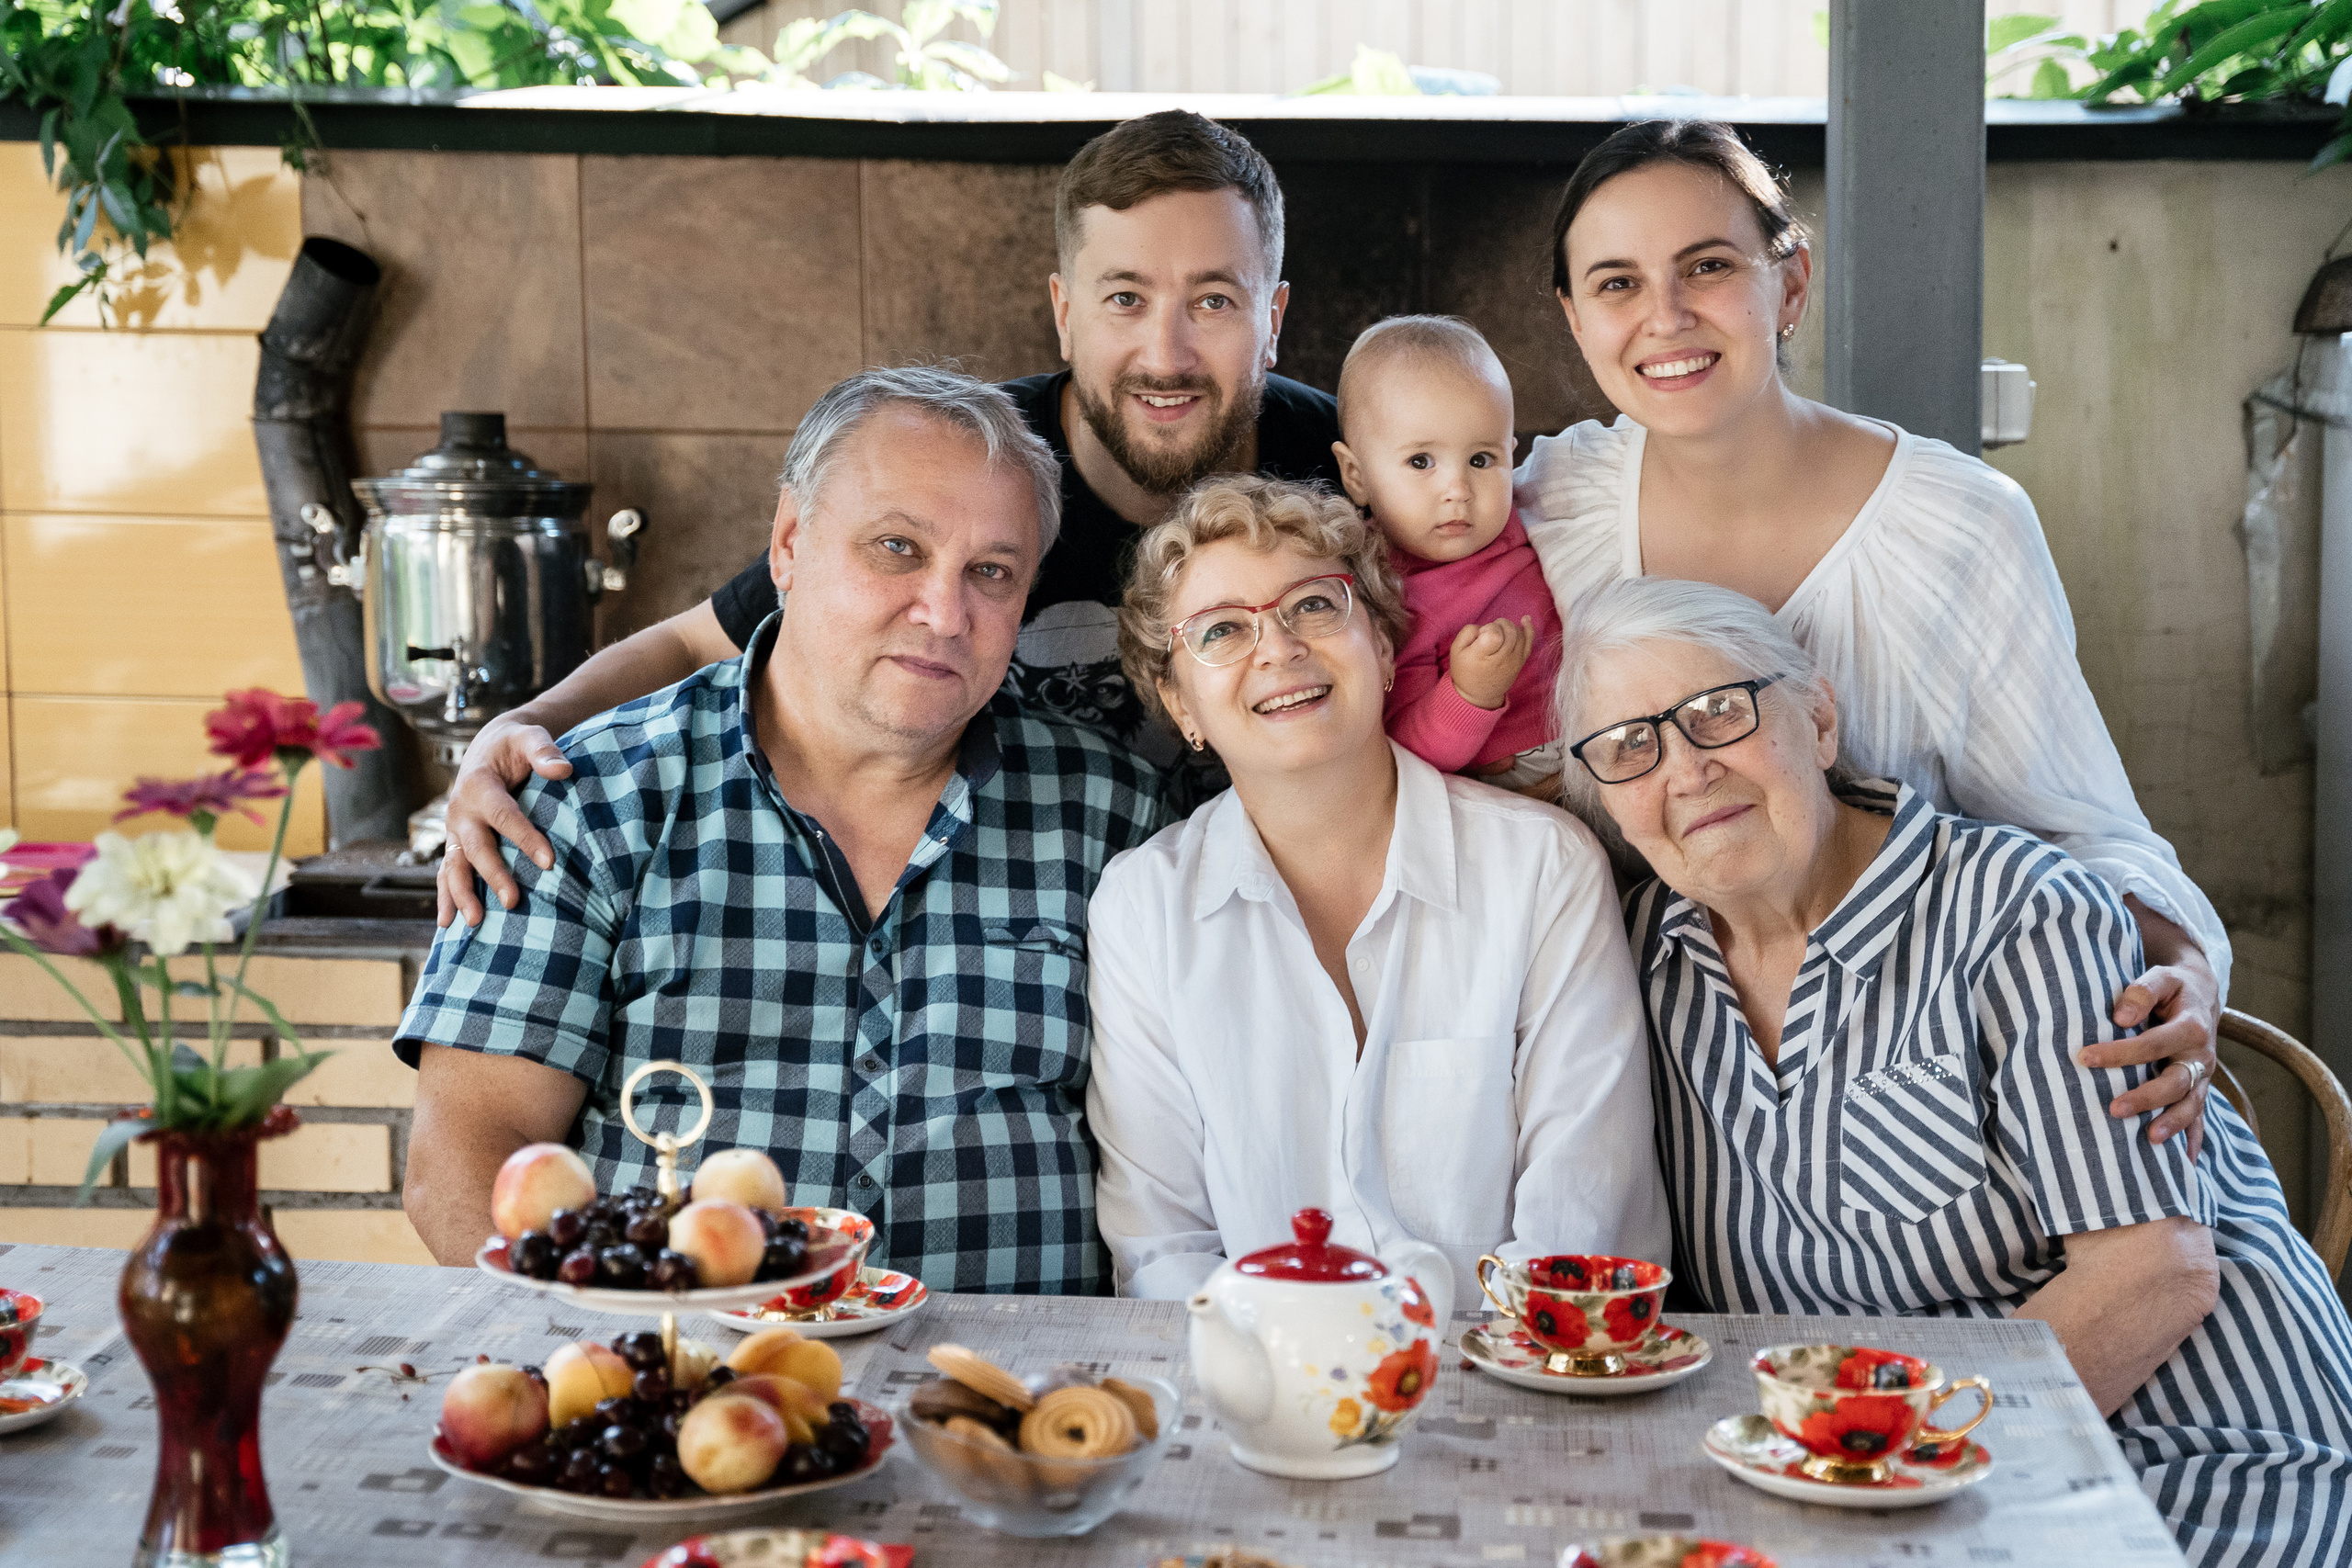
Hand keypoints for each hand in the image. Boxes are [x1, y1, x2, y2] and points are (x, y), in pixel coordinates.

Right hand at [435, 718, 572, 927]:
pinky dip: (446, 896)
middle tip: (513, 901)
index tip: (549, 862)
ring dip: (462, 894)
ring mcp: (455, 829)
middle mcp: (461, 809)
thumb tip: (563, 770)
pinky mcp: (456, 842)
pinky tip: (449, 923)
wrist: (489, 747)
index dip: (525, 838)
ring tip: (475, 922)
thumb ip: (544, 750)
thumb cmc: (515, 744)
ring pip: (454, 864)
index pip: (503, 815)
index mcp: (478, 784)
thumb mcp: (529, 736)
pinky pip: (447, 871)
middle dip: (493, 874)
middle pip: (477, 847)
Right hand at [1447, 617, 1535, 710]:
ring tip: (1499, 631)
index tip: (1482, 635)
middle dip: (1499, 624)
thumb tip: (1484, 626)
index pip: (1494, 633)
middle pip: (1509, 630)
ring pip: (1519, 633)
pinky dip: (1528, 629)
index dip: (1489, 628)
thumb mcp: (1456, 650)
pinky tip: (1525, 619)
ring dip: (1509, 626)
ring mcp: (1514, 661)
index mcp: (1482, 656)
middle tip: (1490, 631)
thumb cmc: (1465, 670)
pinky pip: (1529, 642)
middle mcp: (1502, 659)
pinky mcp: (1521, 662)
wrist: (1479, 694)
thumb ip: (1468, 632)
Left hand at [2083, 957, 2219, 1159]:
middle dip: (2146, 1097)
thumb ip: (2142, 991)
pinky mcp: (2199, 1089)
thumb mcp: (2161, 978)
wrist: (2200, 994)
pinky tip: (2183, 1162)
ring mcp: (2202, 1077)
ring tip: (2149, 1138)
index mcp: (2191, 1028)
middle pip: (2175, 1081)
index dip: (2120, 1052)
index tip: (2084, 1058)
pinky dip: (2193, 1139)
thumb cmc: (2172, 988)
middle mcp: (2201, 1056)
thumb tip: (2120, 1017)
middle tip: (2113, 1109)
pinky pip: (2200, 1117)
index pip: (2153, 1044)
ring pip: (2190, 1104)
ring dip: (2171, 1124)